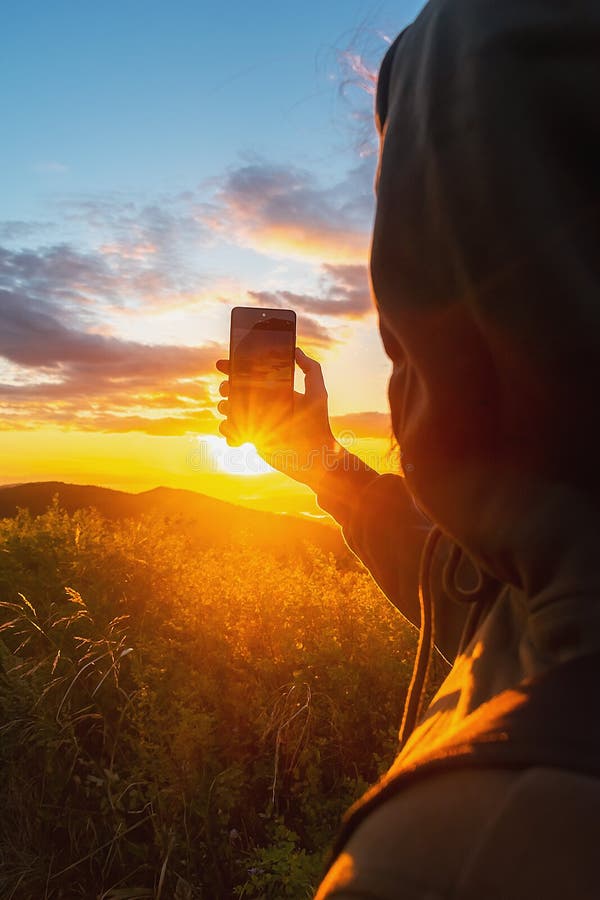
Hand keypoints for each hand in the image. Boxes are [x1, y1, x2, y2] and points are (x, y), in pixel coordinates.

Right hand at [215, 348, 341, 488]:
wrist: (314, 458)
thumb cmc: (318, 425)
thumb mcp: (318, 394)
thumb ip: (311, 370)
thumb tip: (296, 350)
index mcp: (274, 392)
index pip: (252, 375)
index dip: (235, 367)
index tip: (224, 364)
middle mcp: (263, 405)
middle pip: (235, 391)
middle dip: (226, 387)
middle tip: (228, 389)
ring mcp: (255, 422)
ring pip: (229, 410)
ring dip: (224, 407)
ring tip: (229, 409)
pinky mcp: (251, 439)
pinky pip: (231, 433)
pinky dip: (228, 431)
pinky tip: (236, 432)